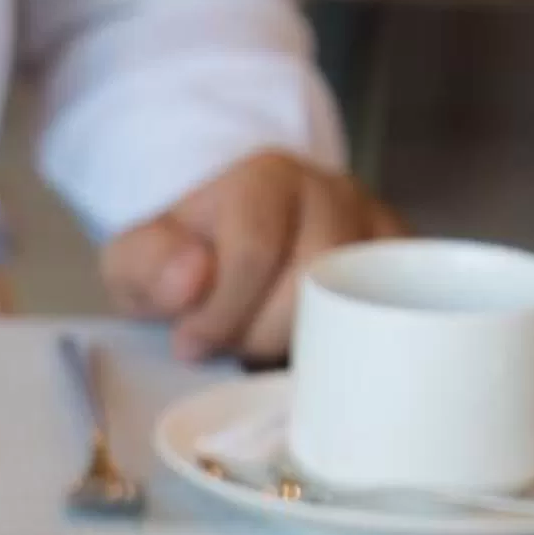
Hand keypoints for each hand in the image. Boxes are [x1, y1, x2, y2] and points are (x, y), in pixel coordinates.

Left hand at [99, 152, 404, 362]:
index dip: (220, 312)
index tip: (191, 342)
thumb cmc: (180, 262)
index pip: (255, 249)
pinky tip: (309, 353)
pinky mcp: (397, 264)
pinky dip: (351, 343)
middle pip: (312, 276)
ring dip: (303, 343)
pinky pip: (391, 311)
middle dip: (259, 332)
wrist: (221, 249)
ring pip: (356, 300)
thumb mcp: (136, 261)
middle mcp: (330, 192)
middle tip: (229, 348)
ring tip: (262, 350)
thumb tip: (191, 277)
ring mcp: (371, 226)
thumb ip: (147, 265)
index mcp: (264, 180)